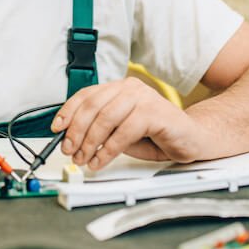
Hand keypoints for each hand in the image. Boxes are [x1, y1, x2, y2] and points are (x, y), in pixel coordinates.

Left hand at [51, 77, 201, 169]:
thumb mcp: (120, 131)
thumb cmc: (156, 134)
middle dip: (76, 132)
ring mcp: (143, 98)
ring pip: (105, 118)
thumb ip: (100, 129)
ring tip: (84, 159)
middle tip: (69, 150)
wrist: (191, 138)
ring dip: (90, 143)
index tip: (56, 128)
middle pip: (92, 106)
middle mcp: (130, 88)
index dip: (68, 111)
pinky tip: (100, 161)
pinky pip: (123, 132)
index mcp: (119, 88)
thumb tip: (71, 138)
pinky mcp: (155, 112)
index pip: (86, 95)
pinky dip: (108, 150)